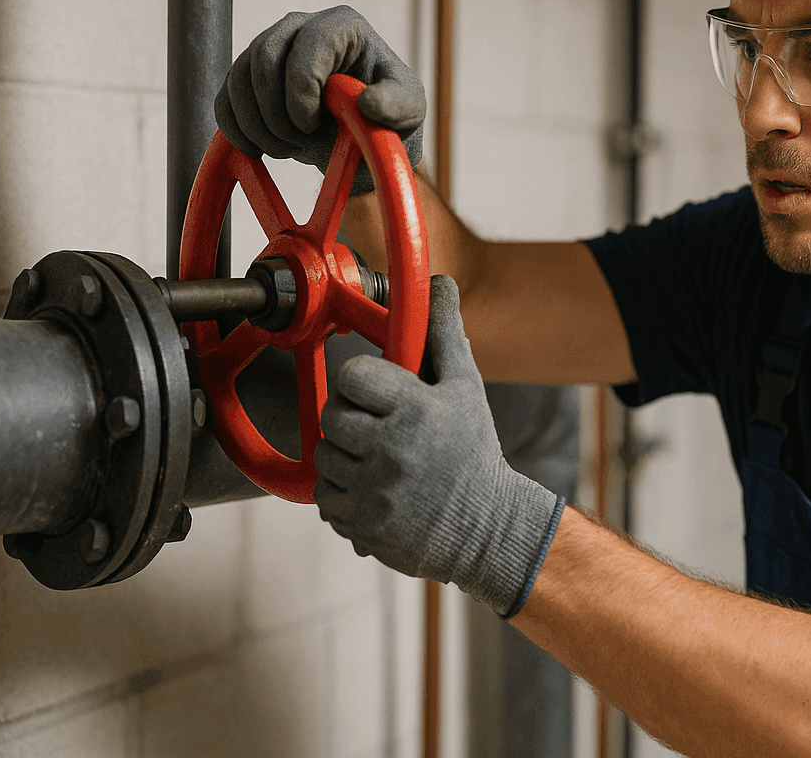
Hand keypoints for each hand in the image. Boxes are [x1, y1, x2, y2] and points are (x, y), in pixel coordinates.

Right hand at [215, 5, 425, 194]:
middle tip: (298, 142)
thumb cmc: (390, 116)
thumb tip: (367, 102)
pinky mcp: (248, 76)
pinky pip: (225, 98)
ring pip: (240, 76)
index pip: (313, 40)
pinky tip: (260, 149)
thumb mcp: (409, 111)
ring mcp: (271, 48)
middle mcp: (301, 26)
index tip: (311, 123)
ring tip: (288, 149)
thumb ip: (397, 105)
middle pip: (266, 54)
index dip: (303, 84)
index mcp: (344, 26)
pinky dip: (237, 129)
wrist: (362, 137)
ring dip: (257, 123)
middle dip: (276, 108)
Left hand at [314, 276, 563, 614]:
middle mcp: (391, 450)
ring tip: (380, 458)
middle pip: (332, 417)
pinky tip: (374, 488)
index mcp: (415, 410)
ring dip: (345, 457)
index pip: (351, 377)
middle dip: (352, 418)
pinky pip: (326, 499)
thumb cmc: (473, 452)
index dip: (361, 381)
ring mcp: (373, 492)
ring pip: (325, 459)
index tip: (378, 392)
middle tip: (379, 426)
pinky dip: (343, 494)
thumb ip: (444, 334)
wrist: (485, 527)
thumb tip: (439, 284)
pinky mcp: (361, 524)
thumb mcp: (466, 388)